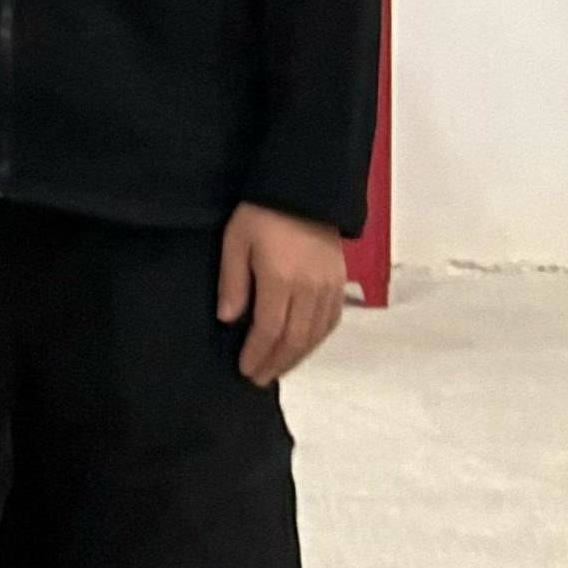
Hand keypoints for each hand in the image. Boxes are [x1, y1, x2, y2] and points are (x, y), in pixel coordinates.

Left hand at [220, 199, 349, 384]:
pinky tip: (304, 346)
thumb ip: (232, 282)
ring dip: (297, 356)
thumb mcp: (235, 241)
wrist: (303, 190)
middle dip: (277, 362)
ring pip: (316, 334)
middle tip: (260, 378)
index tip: (246, 370)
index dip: (258, 353)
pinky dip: (317, 339)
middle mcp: (310, 288)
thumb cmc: (261, 213)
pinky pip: (331, 320)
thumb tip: (228, 319)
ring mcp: (329, 286)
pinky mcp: (339, 281)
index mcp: (281, 279)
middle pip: (295, 338)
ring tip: (278, 369)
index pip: (270, 329)